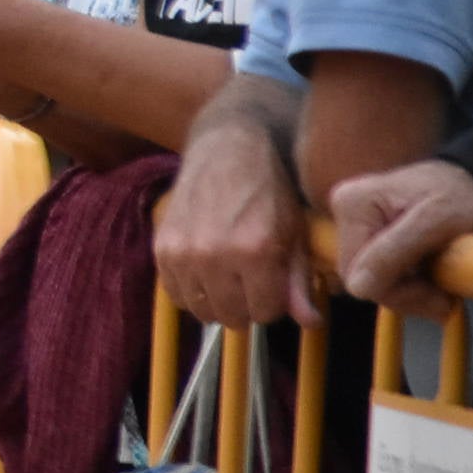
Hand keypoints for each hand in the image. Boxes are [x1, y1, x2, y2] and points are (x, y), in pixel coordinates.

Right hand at [153, 114, 317, 327]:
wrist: (227, 150)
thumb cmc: (267, 192)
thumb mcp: (294, 234)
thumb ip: (298, 282)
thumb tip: (310, 322)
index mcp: (255, 252)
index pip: (265, 312)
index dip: (273, 303)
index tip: (273, 287)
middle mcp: (215, 255)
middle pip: (231, 316)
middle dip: (247, 307)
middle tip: (252, 285)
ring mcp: (184, 251)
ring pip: (201, 309)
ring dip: (218, 302)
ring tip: (229, 280)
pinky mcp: (162, 246)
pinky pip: (174, 293)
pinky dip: (191, 292)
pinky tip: (205, 274)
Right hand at [329, 159, 472, 321]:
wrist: (468, 182)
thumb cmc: (459, 195)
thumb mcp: (437, 222)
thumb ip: (396, 251)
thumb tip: (357, 287)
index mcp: (352, 204)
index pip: (355, 271)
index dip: (396, 291)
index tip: (436, 293)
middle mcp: (344, 211)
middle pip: (360, 279)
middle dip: (404, 293)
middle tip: (442, 293)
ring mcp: (353, 223)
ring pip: (370, 282)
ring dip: (409, 292)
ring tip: (440, 281)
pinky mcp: (366, 235)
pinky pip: (378, 275)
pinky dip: (407, 285)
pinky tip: (428, 273)